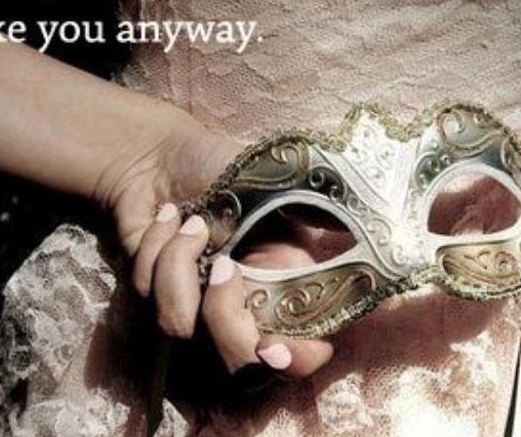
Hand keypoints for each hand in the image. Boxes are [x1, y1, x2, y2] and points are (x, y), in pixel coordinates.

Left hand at [99, 113, 333, 379]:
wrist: (160, 154)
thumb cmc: (224, 166)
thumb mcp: (280, 182)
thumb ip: (321, 210)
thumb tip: (374, 224)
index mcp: (283, 291)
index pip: (300, 356)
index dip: (292, 362)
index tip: (273, 348)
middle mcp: (240, 311)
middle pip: (237, 366)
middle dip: (224, 318)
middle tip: (224, 263)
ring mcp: (192, 308)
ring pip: (179, 326)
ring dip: (180, 262)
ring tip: (191, 220)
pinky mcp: (150, 295)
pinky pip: (146, 294)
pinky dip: (155, 246)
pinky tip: (166, 216)